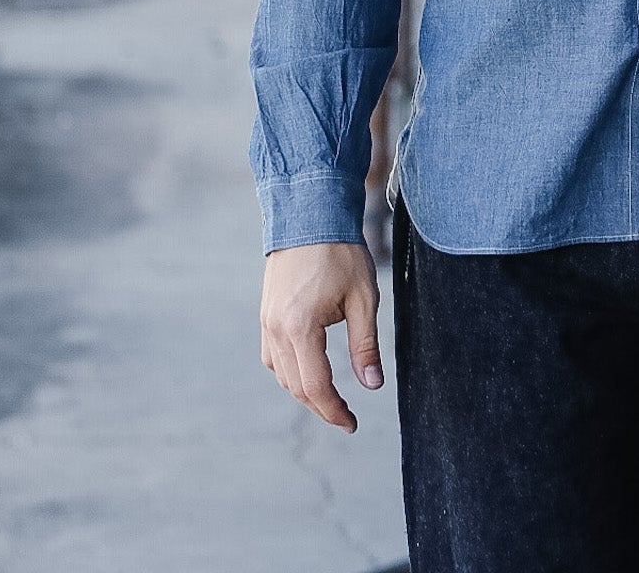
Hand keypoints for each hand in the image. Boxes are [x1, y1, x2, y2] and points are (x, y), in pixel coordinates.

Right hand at [260, 240, 382, 432]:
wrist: (310, 214)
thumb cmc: (341, 252)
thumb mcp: (363, 297)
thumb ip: (365, 344)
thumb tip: (373, 385)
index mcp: (300, 327)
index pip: (315, 386)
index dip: (334, 411)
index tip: (352, 424)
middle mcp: (276, 329)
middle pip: (296, 387)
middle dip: (321, 406)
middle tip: (346, 416)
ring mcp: (266, 322)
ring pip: (282, 375)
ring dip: (304, 391)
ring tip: (331, 396)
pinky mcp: (265, 314)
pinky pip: (272, 357)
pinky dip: (290, 371)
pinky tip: (309, 369)